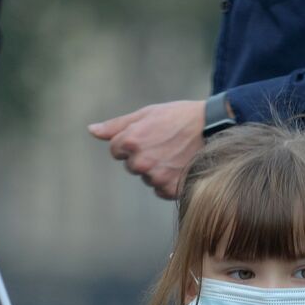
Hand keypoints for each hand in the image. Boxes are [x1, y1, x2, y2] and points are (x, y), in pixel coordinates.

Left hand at [89, 100, 205, 199]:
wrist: (213, 128)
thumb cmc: (179, 117)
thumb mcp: (146, 114)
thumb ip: (116, 125)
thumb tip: (91, 131)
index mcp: (131, 141)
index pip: (116, 150)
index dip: (131, 141)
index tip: (149, 134)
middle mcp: (141, 162)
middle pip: (131, 166)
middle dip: (143, 156)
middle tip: (165, 143)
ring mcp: (156, 178)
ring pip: (147, 177)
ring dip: (157, 169)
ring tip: (176, 154)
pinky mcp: (170, 190)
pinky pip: (160, 190)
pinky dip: (168, 180)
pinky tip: (181, 166)